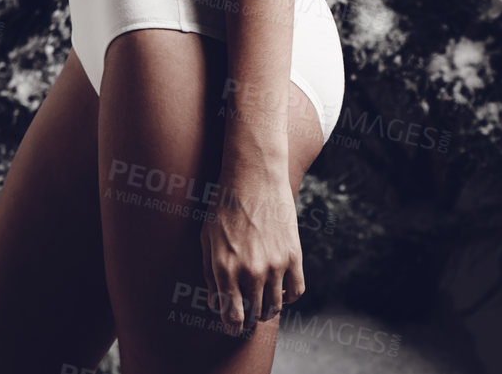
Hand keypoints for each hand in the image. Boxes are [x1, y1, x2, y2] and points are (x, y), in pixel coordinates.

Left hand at [199, 172, 304, 336]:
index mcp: (225, 269)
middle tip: (246, 310)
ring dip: (267, 309)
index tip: (233, 324)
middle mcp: (251, 272)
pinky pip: (296, 292)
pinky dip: (288, 297)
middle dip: (248, 317)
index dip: (232, 326)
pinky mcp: (294, 255)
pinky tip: (279, 288)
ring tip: (262, 300)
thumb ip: (209, 274)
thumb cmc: (224, 203)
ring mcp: (275, 265)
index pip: (232, 318)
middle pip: (254, 315)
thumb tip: (215, 303)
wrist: (253, 174)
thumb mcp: (206, 237)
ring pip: (274, 307)